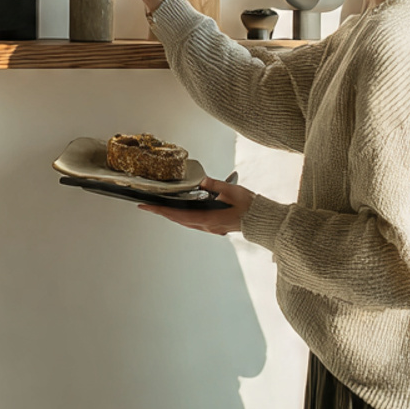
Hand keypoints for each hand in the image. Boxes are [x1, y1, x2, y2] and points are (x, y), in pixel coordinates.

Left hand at [138, 176, 254, 235]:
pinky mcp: (214, 226)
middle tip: (147, 206)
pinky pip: (193, 222)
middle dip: (162, 212)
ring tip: (159, 208)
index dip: (161, 211)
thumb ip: (215, 185)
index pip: (178, 215)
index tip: (147, 207)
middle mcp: (207, 226)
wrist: (262, 219)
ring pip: (185, 222)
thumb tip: (202, 181)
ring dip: (171, 215)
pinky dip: (182, 217)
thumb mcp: (231, 190)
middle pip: (179, 220)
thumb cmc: (249, 206)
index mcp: (208, 219)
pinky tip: (180, 211)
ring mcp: (211, 227)